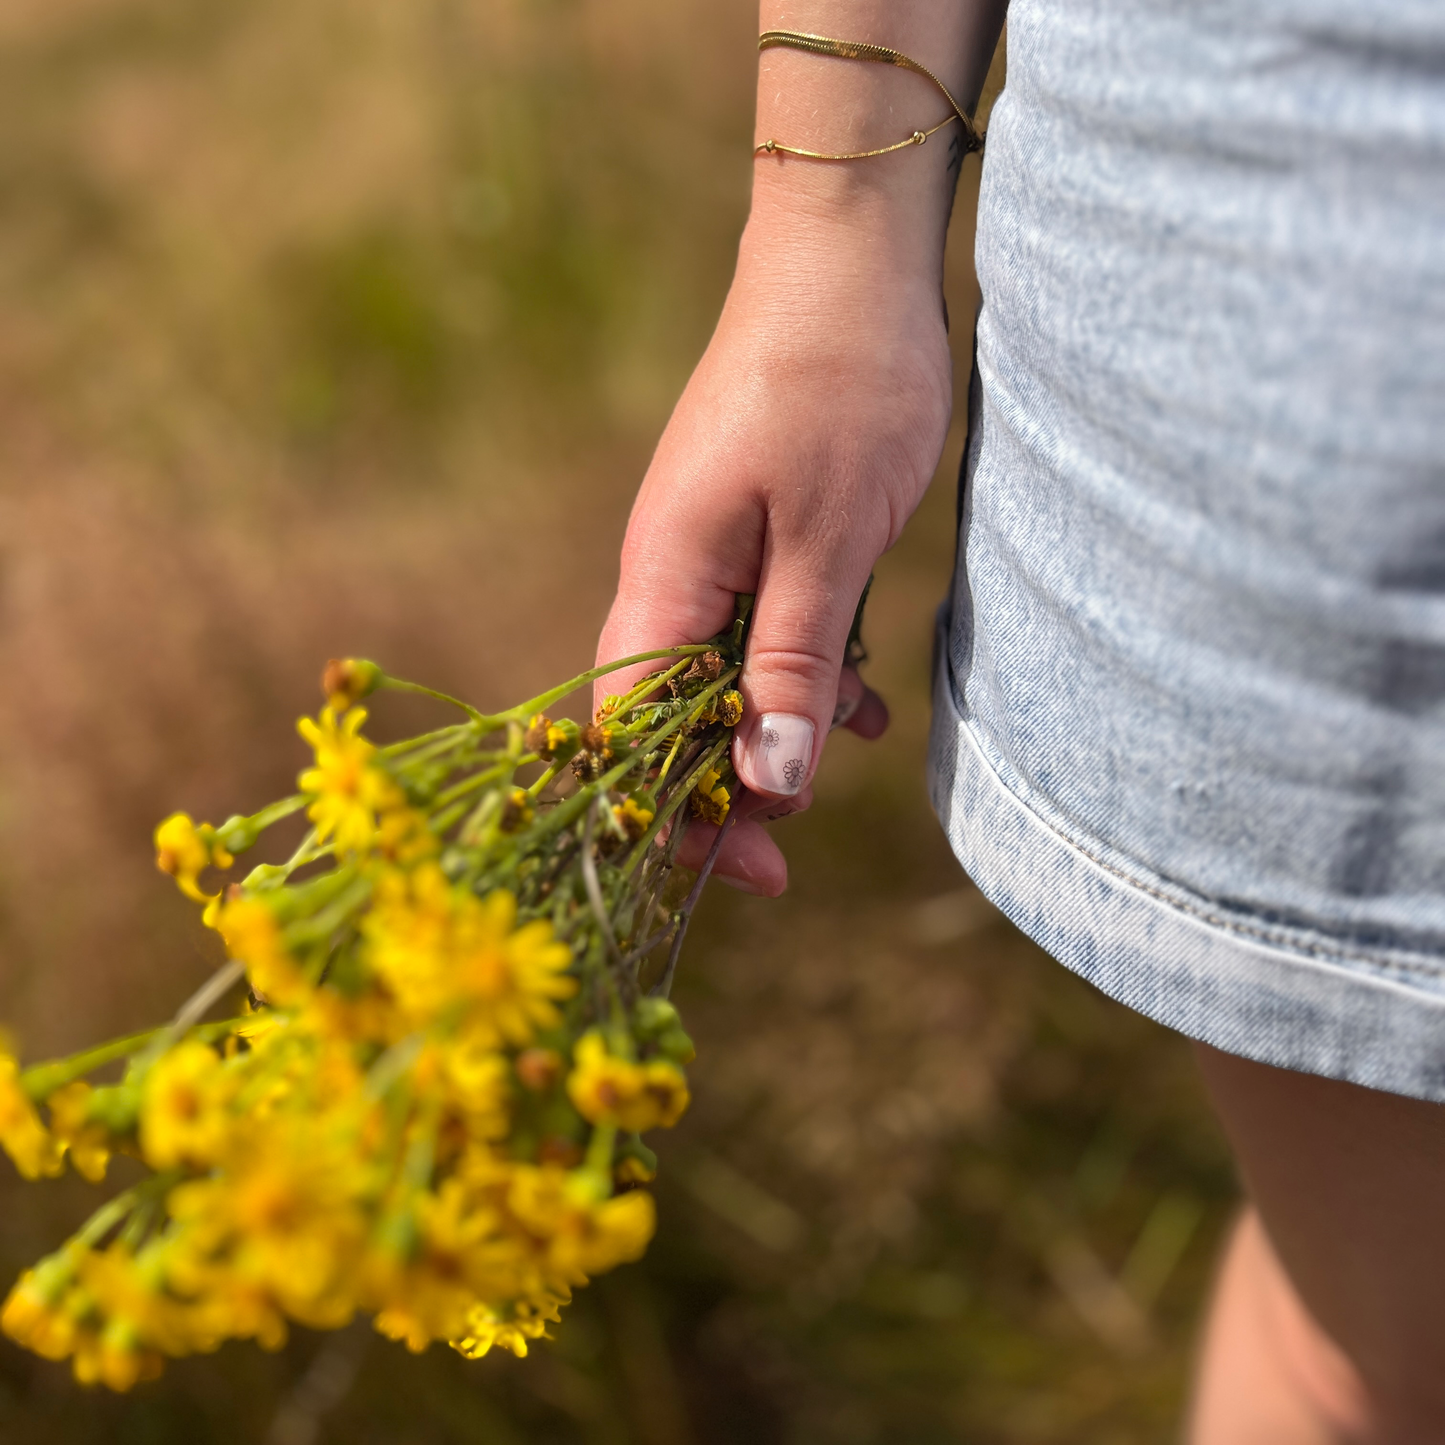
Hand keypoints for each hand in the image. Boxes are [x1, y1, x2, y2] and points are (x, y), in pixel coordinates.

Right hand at [595, 196, 953, 894]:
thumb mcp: (829, 541)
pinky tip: (864, 703)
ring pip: (721, 678)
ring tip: (842, 756)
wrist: (851, 259)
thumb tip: (764, 785)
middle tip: (796, 844)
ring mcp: (710, 554)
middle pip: (669, 718)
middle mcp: (670, 575)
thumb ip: (793, 664)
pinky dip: (808, 673)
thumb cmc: (839, 384)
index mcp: (662, 579)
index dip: (679, 814)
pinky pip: (765, 629)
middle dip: (728, 786)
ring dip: (774, 730)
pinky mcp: (755, 535)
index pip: (630, 731)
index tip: (756, 872)